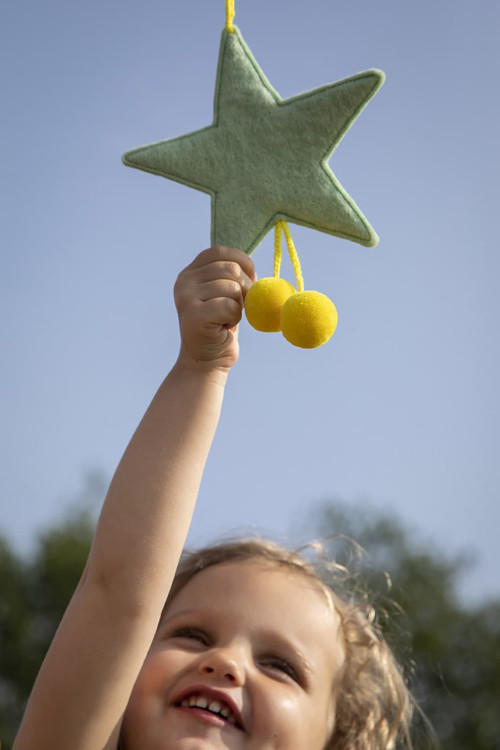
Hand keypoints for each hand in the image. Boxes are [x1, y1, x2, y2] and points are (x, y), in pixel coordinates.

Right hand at [174, 246, 256, 371]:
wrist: (206, 360)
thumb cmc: (219, 327)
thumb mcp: (222, 295)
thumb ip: (229, 276)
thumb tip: (250, 266)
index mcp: (190, 273)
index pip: (220, 252)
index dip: (242, 261)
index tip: (252, 277)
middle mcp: (184, 281)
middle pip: (230, 269)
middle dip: (245, 287)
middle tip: (242, 305)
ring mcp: (186, 298)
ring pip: (232, 287)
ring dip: (239, 306)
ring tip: (227, 318)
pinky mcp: (194, 315)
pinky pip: (229, 306)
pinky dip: (235, 318)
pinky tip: (224, 326)